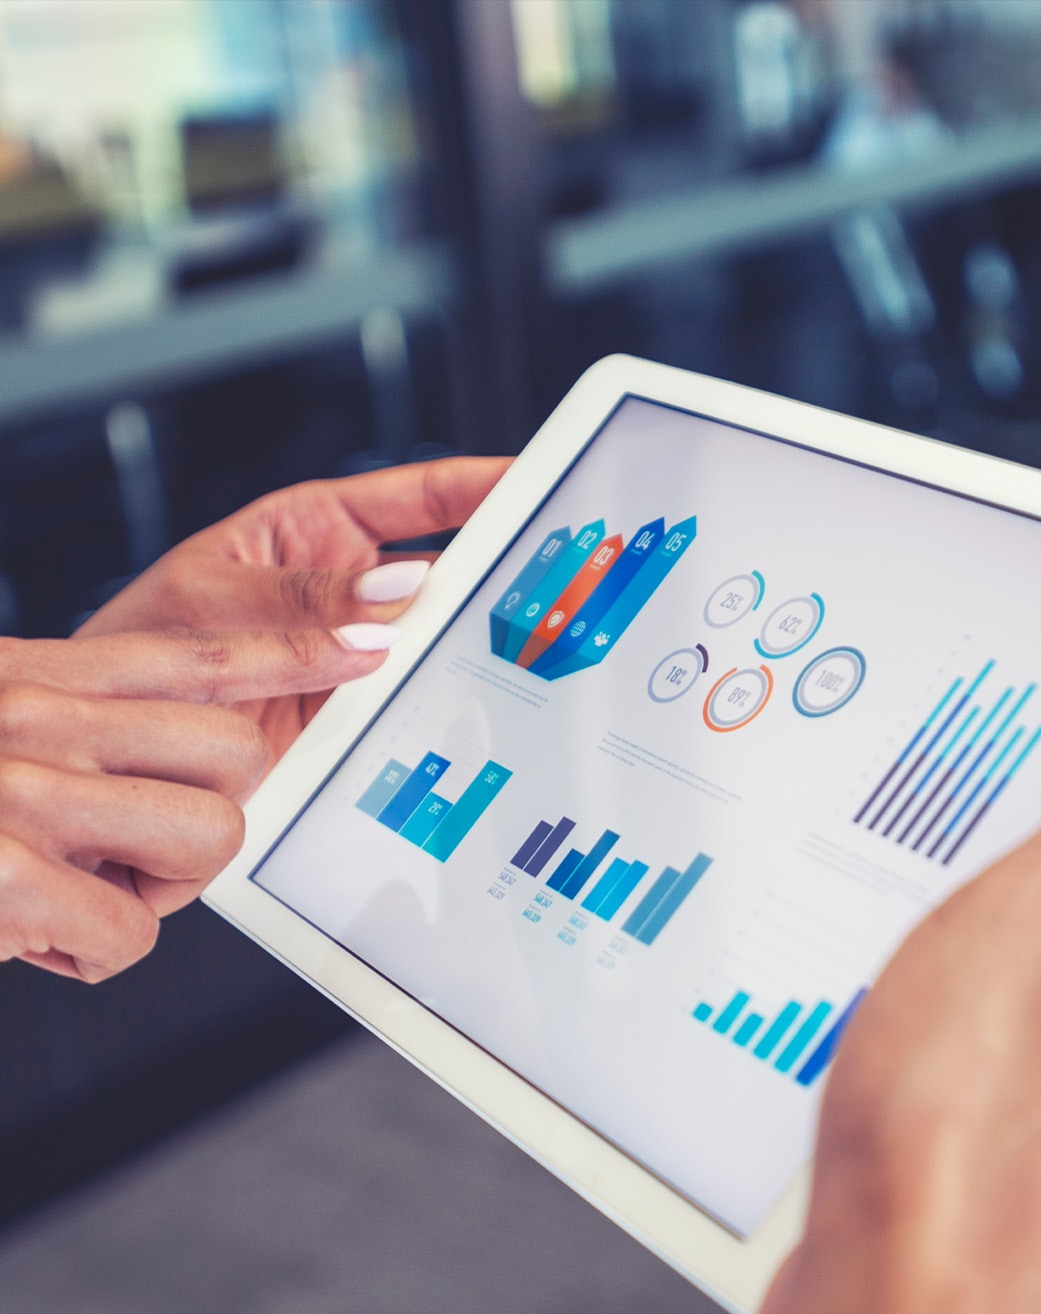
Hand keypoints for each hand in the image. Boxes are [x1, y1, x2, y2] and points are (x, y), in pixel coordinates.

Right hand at [0, 627, 396, 981]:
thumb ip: (78, 716)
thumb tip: (212, 731)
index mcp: (33, 677)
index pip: (198, 654)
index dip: (298, 651)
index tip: (373, 640)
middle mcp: (30, 719)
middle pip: (235, 751)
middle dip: (215, 810)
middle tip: (139, 844)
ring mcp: (21, 796)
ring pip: (212, 836)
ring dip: (162, 887)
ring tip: (86, 884)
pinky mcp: (8, 881)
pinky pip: (135, 933)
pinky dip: (97, 951)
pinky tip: (41, 932)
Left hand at [77, 457, 510, 758]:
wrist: (115, 741)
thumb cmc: (138, 643)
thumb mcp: (211, 600)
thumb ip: (303, 598)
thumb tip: (394, 591)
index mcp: (317, 529)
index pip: (418, 498)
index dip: (482, 485)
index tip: (540, 478)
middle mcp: (349, 591)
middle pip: (448, 571)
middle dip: (503, 568)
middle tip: (557, 571)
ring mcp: (357, 653)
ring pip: (438, 640)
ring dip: (476, 643)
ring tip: (524, 641)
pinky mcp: (356, 714)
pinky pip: (412, 703)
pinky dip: (443, 704)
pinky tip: (471, 702)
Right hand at [706, 667, 1040, 1313]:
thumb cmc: (972, 1137)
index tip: (1009, 771)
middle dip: (995, 872)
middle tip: (928, 878)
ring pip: (1014, 971)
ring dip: (947, 951)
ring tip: (893, 965)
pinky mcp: (1014, 1146)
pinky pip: (973, 1043)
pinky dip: (926, 1024)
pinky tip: (881, 1039)